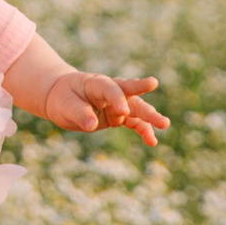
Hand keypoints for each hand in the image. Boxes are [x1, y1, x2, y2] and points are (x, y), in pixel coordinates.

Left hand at [42, 71, 168, 145]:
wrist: (61, 98)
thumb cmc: (63, 98)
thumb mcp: (65, 105)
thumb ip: (79, 113)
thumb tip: (92, 125)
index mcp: (97, 83)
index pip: (110, 89)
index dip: (117, 99)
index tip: (123, 111)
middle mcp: (111, 91)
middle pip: (131, 97)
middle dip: (144, 107)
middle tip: (158, 116)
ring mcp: (117, 103)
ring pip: (137, 109)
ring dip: (150, 118)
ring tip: (164, 125)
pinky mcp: (119, 116)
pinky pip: (134, 122)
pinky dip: (143, 130)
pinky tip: (152, 141)